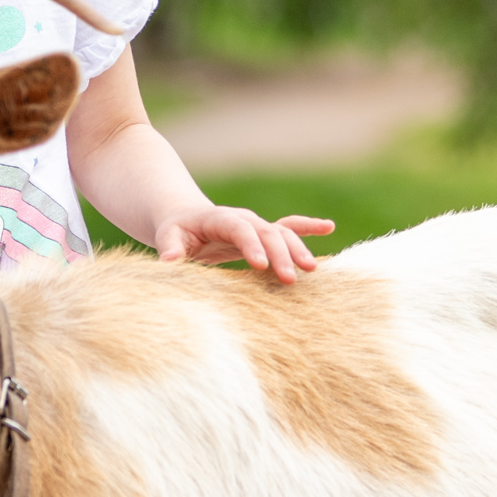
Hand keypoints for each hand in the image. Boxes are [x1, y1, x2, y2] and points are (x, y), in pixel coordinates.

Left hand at [148, 203, 332, 281]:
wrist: (185, 218)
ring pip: (282, 233)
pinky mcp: (263, 236)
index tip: (261, 266)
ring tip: (310, 269)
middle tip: (290, 279)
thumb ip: (170, 248)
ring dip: (297, 249)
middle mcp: (243, 219)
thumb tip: (169, 261)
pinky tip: (328, 227)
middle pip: (266, 232)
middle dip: (280, 254)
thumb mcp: (167, 237)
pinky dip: (307, 227)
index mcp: (219, 218)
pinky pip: (288, 228)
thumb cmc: (175, 231)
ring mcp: (256, 226)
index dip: (251, 245)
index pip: (239, 229)